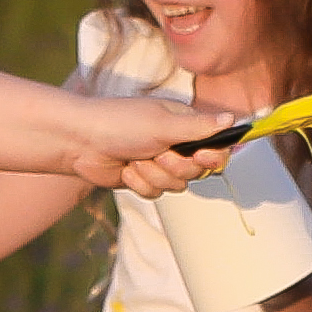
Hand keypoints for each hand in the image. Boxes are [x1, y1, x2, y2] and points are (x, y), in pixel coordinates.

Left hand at [83, 124, 227, 196]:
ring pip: (177, 185)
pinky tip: (126, 170)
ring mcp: (159, 162)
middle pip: (197, 171)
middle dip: (175, 166)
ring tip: (135, 159)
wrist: (79, 142)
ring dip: (154, 175)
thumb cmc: (120, 124)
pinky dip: (141, 184)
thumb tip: (232, 119)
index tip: (202, 157)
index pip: (216, 145)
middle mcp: (175, 142)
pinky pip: (157, 192)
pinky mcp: (144, 179)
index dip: (212, 156)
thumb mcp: (163, 124)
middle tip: (157, 153)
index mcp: (184, 124)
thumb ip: (199, 127)